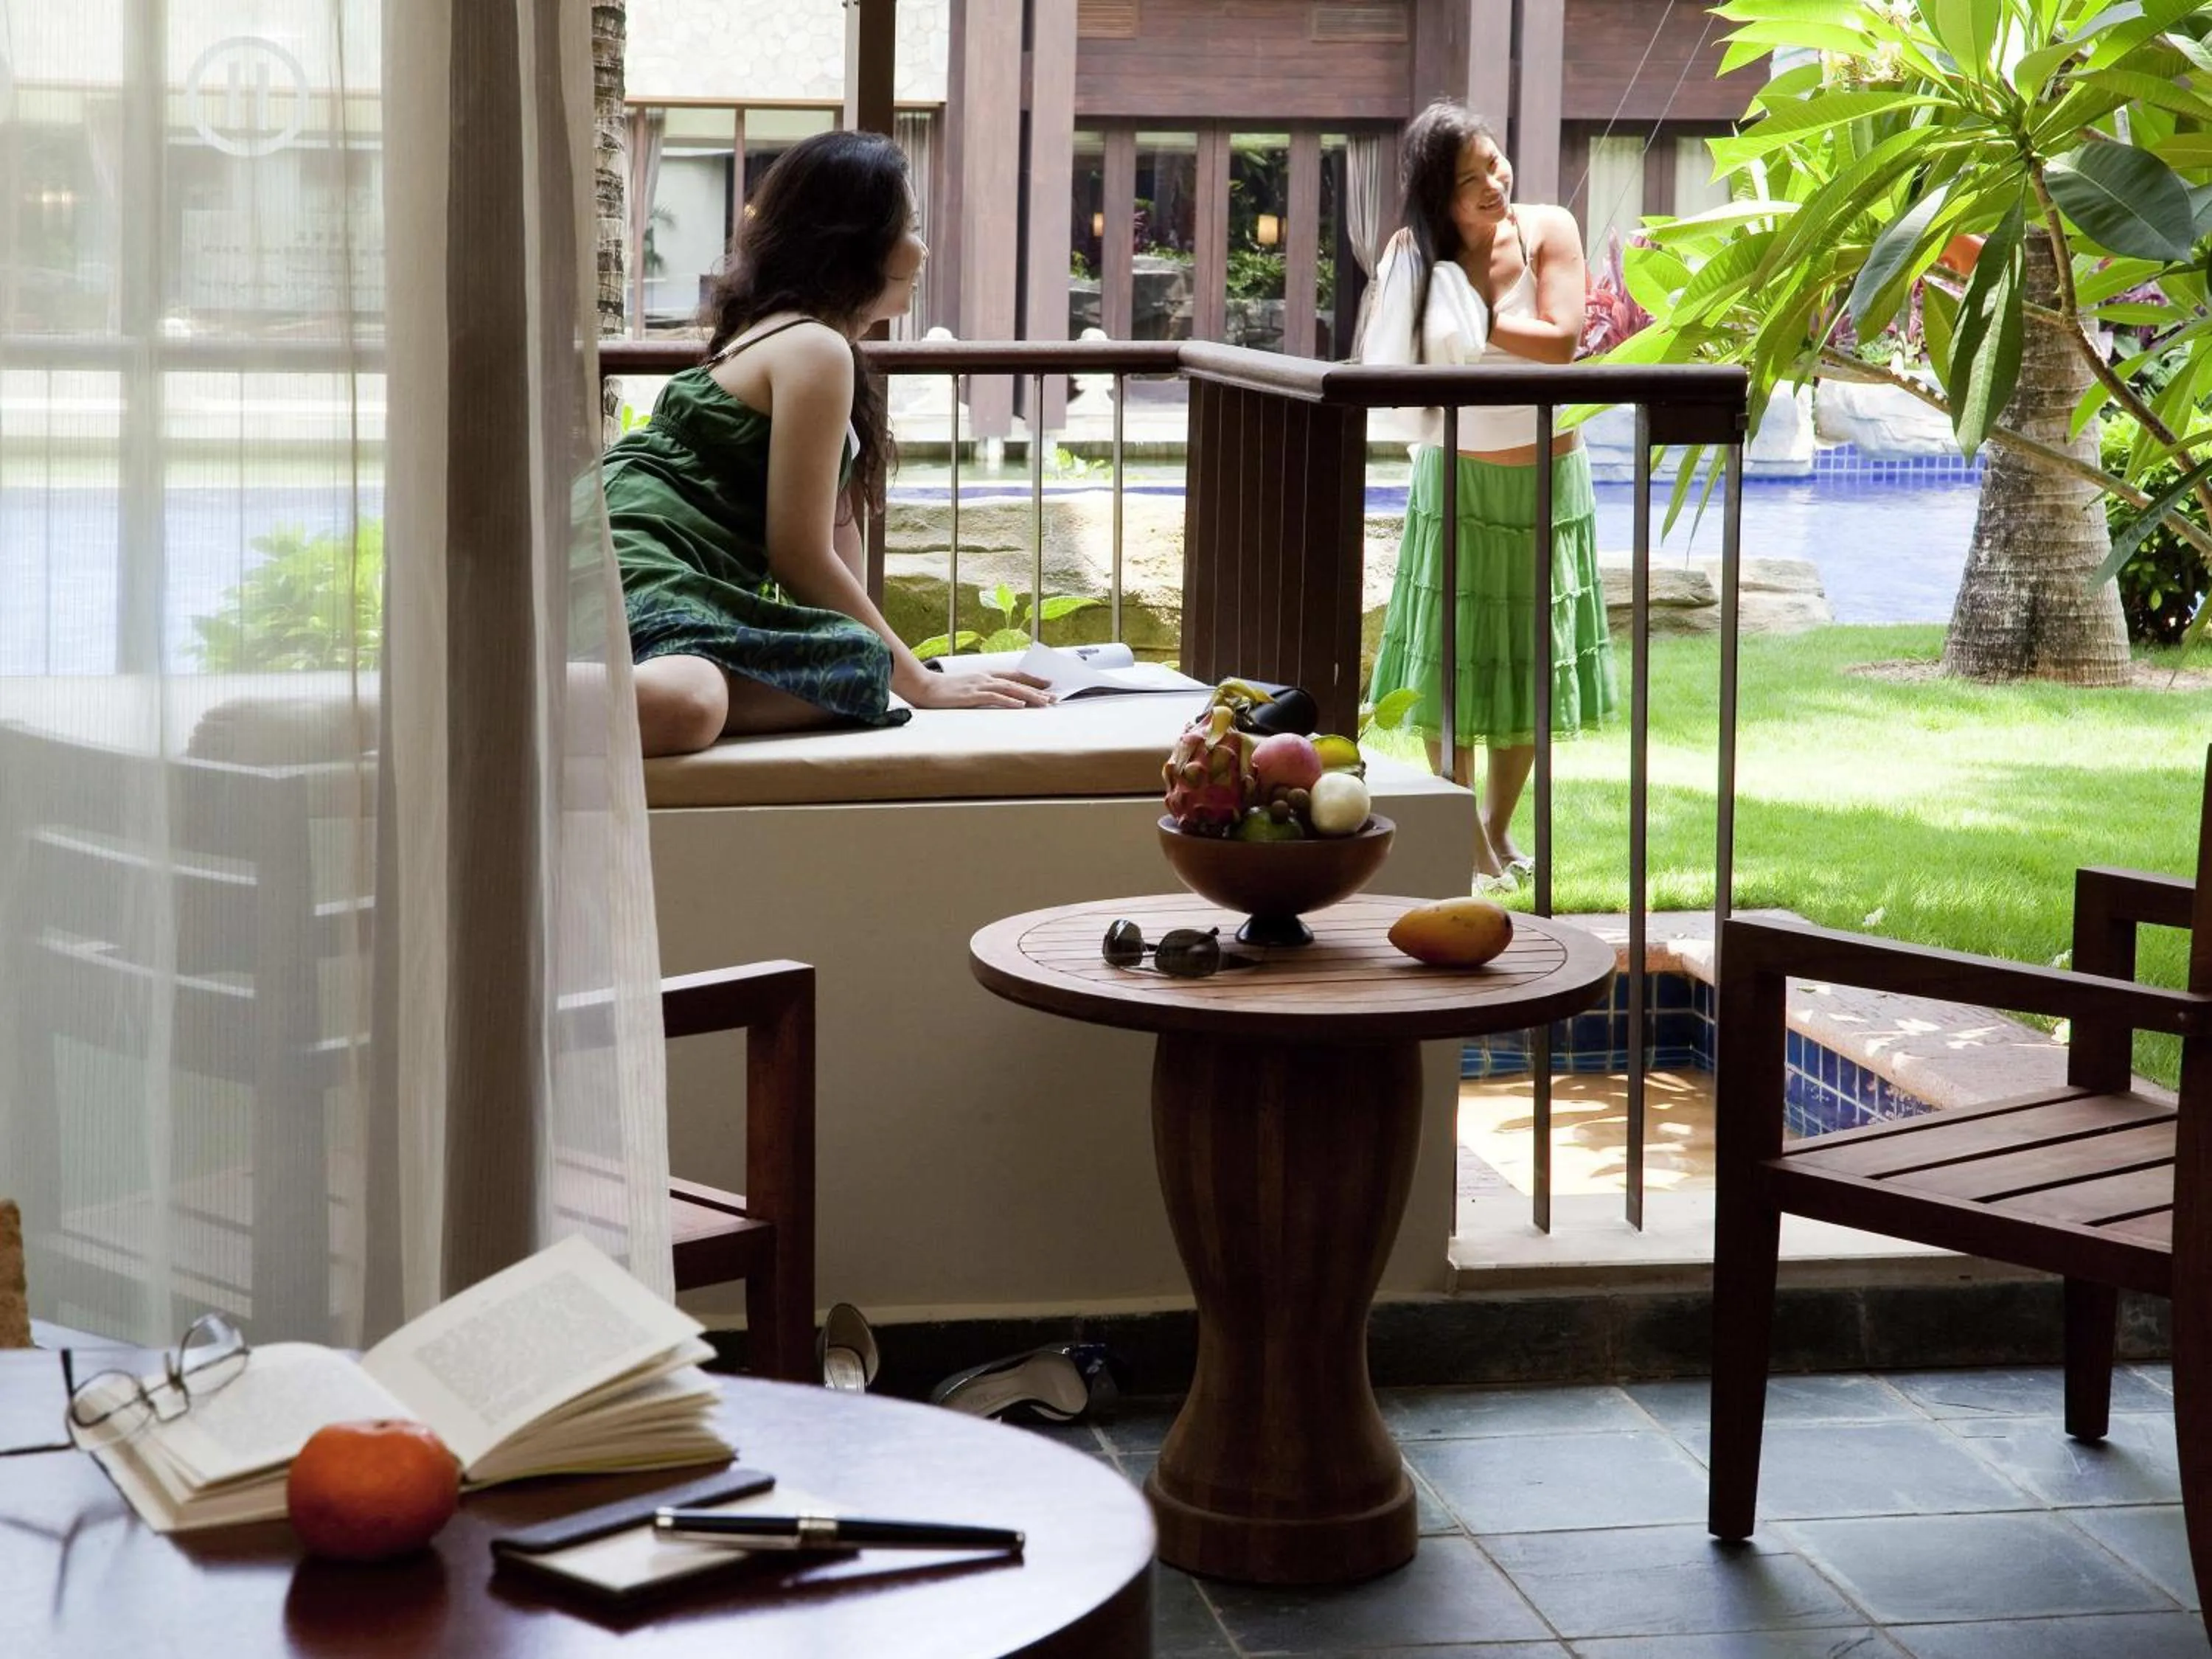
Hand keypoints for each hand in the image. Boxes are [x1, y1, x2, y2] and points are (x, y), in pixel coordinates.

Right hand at [902, 668, 1055, 709]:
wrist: (922, 686)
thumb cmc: (942, 690)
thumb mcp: (965, 688)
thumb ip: (979, 690)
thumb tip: (991, 697)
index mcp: (984, 675)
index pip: (1013, 676)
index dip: (1031, 679)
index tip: (1047, 684)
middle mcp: (985, 677)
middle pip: (1016, 682)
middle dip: (1037, 689)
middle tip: (1054, 697)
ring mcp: (979, 685)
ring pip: (1010, 689)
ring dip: (1029, 695)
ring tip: (1045, 702)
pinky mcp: (972, 695)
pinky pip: (994, 697)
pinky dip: (1009, 700)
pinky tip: (1020, 704)